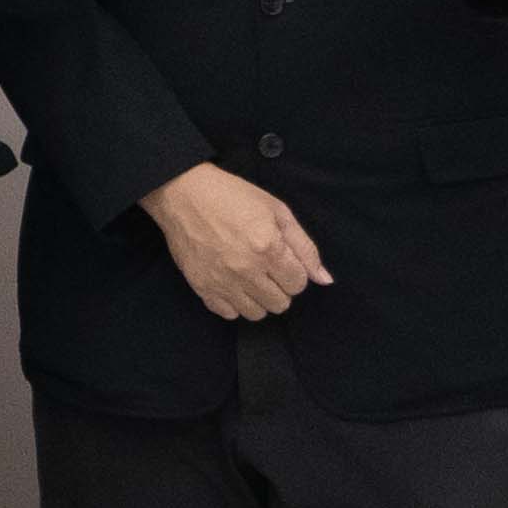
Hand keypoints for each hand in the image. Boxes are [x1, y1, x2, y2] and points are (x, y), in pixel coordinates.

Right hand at [143, 161, 330, 320]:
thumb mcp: (276, 210)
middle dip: (280, 288)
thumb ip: (304, 247)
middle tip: (267, 269)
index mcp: (268, 248)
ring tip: (250, 278)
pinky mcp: (201, 287)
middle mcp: (246, 270)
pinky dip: (234, 303)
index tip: (282, 260)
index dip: (295, 272)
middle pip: (280, 304)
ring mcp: (222, 282)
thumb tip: (325, 280)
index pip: (298, 284)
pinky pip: (228, 314)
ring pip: (256, 313)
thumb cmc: (232, 196)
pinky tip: (232, 284)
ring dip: (258, 298)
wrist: (182, 193)